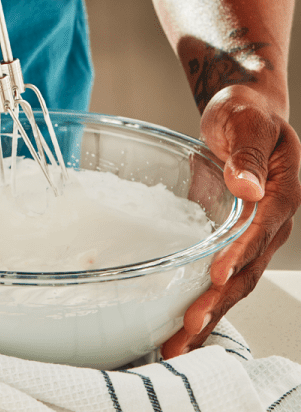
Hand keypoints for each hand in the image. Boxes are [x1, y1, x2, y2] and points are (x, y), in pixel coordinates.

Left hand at [162, 85, 300, 358]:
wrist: (246, 114)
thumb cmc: (245, 113)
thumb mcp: (246, 122)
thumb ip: (247, 153)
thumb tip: (248, 187)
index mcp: (282, 194)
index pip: (259, 230)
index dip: (239, 254)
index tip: (216, 275)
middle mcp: (271, 223)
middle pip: (247, 270)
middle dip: (219, 303)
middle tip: (188, 329)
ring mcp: (254, 237)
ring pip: (235, 284)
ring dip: (209, 316)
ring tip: (179, 346)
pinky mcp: (234, 242)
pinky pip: (221, 279)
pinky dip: (203, 304)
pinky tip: (179, 329)